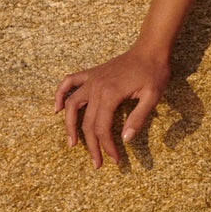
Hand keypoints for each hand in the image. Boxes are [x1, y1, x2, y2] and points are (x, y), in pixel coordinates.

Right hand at [55, 47, 167, 168]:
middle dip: (91, 145)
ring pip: (71, 104)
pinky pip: (69, 82)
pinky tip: (57, 108)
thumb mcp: (152, 96)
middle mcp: (96, 87)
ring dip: (68, 125)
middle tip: (97, 163)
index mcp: (110, 94)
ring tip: (72, 143)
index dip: (107, 146)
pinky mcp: (92, 74)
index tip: (115, 159)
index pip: (102, 128)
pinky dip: (60, 94)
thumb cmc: (153, 72)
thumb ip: (138, 118)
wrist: (150, 49)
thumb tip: (125, 139)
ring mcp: (92, 79)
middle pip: (87, 122)